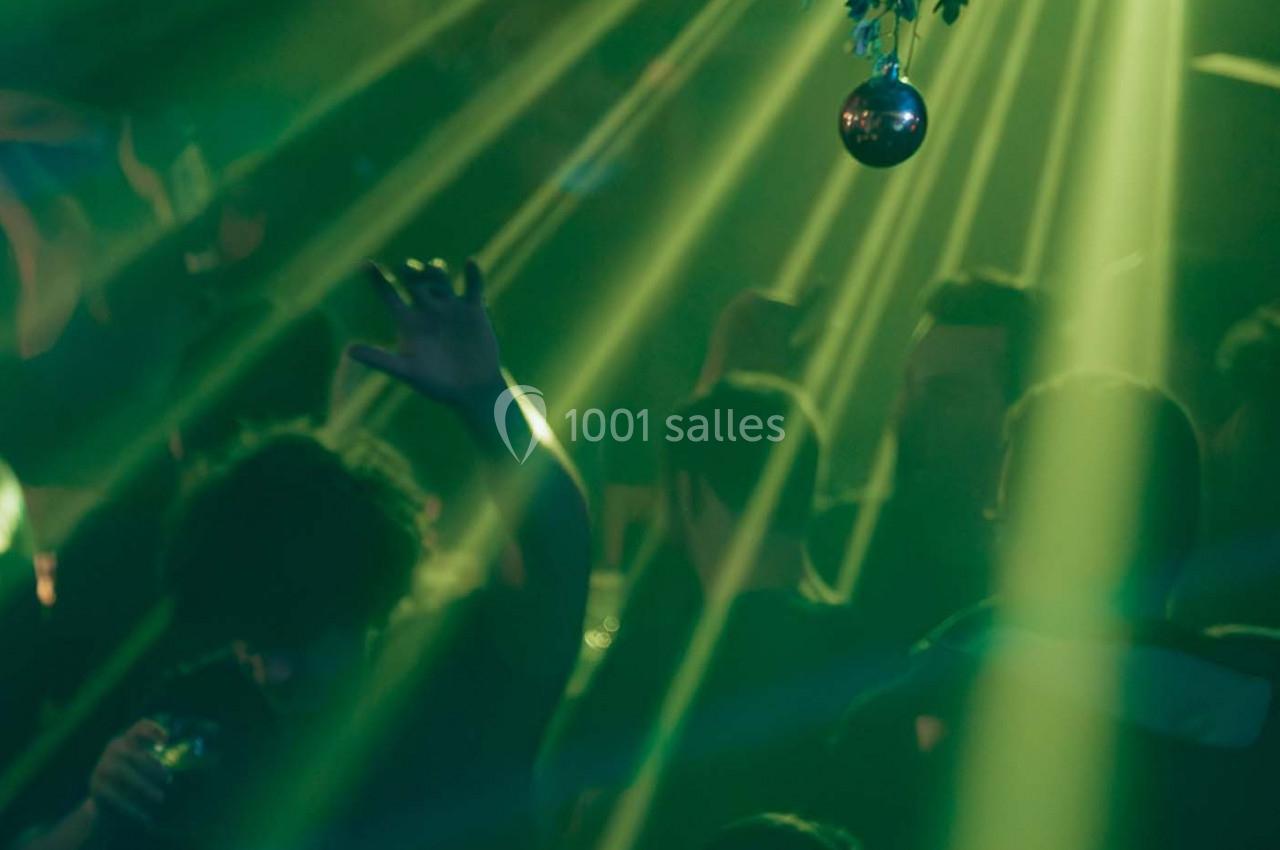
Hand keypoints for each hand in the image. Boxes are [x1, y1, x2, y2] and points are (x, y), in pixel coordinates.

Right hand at [88, 720, 169, 829]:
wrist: (104, 805)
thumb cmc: (131, 782)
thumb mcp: (142, 769)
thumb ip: (154, 764)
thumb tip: (169, 771)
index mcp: (127, 741)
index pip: (139, 727)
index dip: (153, 730)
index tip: (167, 741)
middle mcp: (113, 750)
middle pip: (134, 754)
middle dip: (153, 767)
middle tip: (168, 779)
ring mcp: (102, 767)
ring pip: (123, 772)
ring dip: (144, 786)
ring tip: (161, 798)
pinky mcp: (96, 787)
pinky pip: (115, 796)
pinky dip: (132, 808)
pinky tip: (145, 819)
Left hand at [348, 258, 501, 404]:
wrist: (471, 391)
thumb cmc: (436, 384)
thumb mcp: (407, 371)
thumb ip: (380, 359)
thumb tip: (348, 351)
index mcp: (407, 321)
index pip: (389, 295)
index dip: (377, 280)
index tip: (367, 264)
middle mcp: (427, 310)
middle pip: (415, 282)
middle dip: (410, 273)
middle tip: (407, 269)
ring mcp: (450, 307)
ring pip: (441, 279)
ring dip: (436, 270)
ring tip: (434, 270)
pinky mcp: (473, 310)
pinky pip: (473, 286)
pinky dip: (473, 275)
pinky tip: (470, 264)